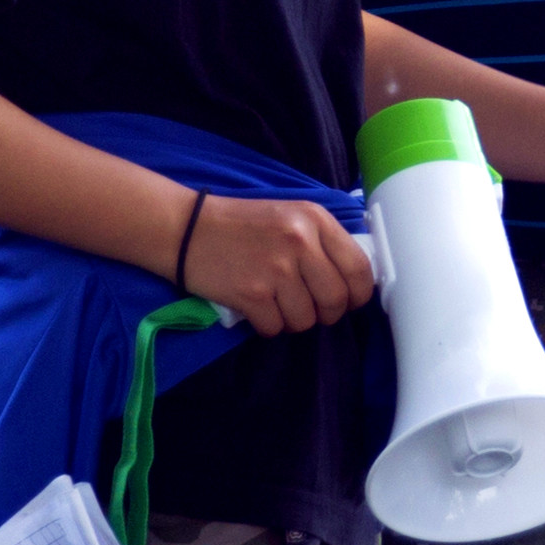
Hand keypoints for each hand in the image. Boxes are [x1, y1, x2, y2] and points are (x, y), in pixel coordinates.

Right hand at [180, 194, 377, 335]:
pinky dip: (269, 326)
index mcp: (315, 220)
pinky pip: (275, 327)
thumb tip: (355, 278)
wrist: (184, 228)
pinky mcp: (251, 293)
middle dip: (328, 313)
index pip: (359, 267)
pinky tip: (258, 310)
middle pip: (336, 299)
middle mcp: (300, 242)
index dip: (359, 293)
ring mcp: (276, 269)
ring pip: (306, 319)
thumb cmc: (242, 224)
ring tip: (279, 305)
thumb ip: (323, 241)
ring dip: (295, 321)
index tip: (350, 300)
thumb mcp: (291, 216)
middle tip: (312, 309)